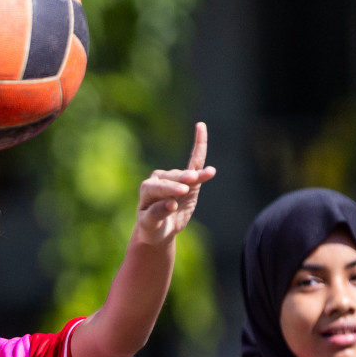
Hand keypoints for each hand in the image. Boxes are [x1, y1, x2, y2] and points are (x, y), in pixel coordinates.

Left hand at [136, 122, 215, 244]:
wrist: (160, 228)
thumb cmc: (152, 228)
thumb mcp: (150, 226)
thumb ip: (156, 214)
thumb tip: (171, 203)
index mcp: (147, 190)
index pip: (158, 188)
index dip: (168, 191)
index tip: (178, 197)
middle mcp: (159, 179)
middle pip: (172, 179)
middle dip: (180, 183)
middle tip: (186, 190)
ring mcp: (173, 176)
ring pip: (185, 174)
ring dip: (196, 175)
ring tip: (208, 173)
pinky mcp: (188, 178)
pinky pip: (195, 160)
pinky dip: (199, 145)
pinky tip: (201, 127)